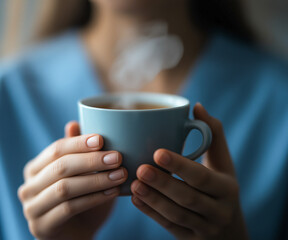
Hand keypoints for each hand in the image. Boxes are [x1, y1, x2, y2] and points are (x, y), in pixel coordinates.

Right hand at [18, 121, 127, 239]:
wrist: (76, 235)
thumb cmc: (80, 200)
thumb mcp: (81, 174)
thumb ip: (76, 152)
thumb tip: (74, 122)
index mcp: (35, 169)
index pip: (56, 149)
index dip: (79, 143)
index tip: (102, 139)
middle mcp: (28, 187)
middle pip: (60, 167)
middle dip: (90, 160)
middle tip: (117, 157)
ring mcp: (31, 208)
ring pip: (65, 188)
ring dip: (95, 180)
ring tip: (119, 174)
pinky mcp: (41, 227)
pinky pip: (69, 208)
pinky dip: (93, 198)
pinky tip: (112, 193)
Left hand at [131, 103, 248, 239]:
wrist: (229, 231)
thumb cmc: (221, 187)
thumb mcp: (223, 165)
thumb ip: (213, 136)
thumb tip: (196, 106)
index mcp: (226, 187)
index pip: (202, 176)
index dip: (180, 165)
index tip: (157, 152)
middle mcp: (219, 210)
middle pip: (187, 197)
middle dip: (162, 183)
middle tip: (140, 168)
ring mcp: (204, 228)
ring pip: (176, 214)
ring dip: (153, 199)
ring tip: (134, 184)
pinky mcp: (189, 238)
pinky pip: (169, 226)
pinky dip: (151, 213)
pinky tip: (136, 199)